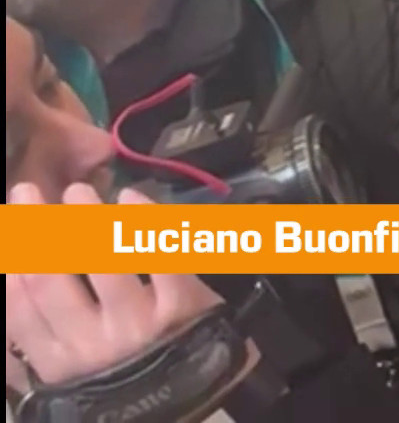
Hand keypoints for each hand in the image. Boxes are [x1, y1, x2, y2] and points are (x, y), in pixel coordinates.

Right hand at [4, 184, 225, 385]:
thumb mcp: (72, 362)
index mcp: (57, 363)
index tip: (8, 220)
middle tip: (28, 191)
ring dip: (85, 218)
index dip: (10, 259)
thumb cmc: (126, 368)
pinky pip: (160, 256)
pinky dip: (143, 221)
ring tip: (77, 192)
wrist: (197, 388)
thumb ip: (39, 328)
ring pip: (103, 262)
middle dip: (35, 229)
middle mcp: (91, 346)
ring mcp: (137, 326)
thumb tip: (13, 270)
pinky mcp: (182, 307)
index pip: (19, 308)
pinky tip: (129, 198)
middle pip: (51, 279)